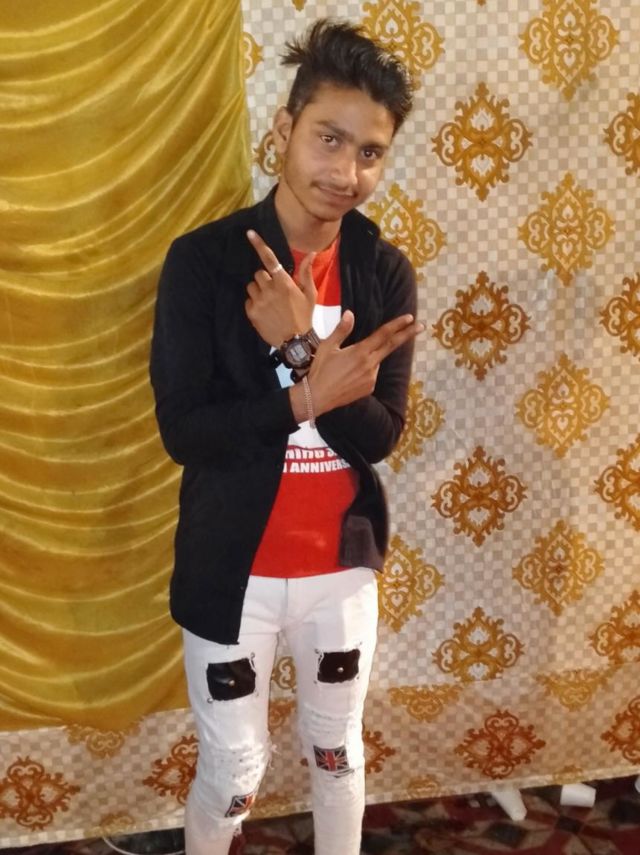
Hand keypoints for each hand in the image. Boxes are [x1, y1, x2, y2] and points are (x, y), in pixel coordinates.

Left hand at [245, 230, 316, 346]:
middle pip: (259, 273)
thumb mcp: (310, 294)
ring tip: (270, 303)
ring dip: (258, 291)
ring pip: (252, 286)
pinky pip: (248, 300)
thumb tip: (311, 252)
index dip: (259, 244)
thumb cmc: (304, 316)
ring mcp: (259, 301)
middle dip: (265, 280)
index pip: (269, 259)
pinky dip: (254, 304)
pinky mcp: (252, 312)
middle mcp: (270, 289)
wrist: (295, 341)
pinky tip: (265, 312)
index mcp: (284, 282)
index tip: (249, 233)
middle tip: (275, 292)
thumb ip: (306, 272)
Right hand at [289, 311, 423, 421]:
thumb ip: (342, 330)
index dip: (398, 325)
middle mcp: (369, 365)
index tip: (410, 318)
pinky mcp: (369, 388)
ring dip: (370, 358)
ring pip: (377, 361)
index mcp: (360, 352)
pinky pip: (371, 375)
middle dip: (407, 335)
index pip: (383, 334)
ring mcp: (371, 378)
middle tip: (421, 327)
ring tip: (347, 366)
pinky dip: (365, 371)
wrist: (316, 398)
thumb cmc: (320, 370)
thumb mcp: (327, 347)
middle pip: (392, 346)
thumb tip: (350, 314)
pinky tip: (349, 376)